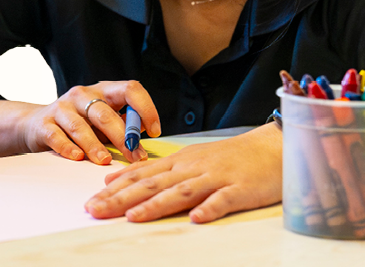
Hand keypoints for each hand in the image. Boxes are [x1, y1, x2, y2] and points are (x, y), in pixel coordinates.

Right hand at [23, 80, 161, 164]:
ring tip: (105, 160)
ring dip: (95, 145)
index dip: (146, 108)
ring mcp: (62, 108)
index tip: (154, 131)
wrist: (36, 124)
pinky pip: (57, 136)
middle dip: (123, 137)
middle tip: (135, 156)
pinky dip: (68, 147)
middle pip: (106, 113)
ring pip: (80, 126)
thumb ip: (123, 124)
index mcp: (103, 90)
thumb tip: (143, 136)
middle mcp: (82, 95)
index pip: (130, 89)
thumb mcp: (103, 121)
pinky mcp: (45, 124)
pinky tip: (77, 158)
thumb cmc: (79, 125)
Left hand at [85, 124, 281, 222]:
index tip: (89, 202)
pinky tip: (196, 219)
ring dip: (156, 204)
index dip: (114, 189)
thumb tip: (117, 180)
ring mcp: (217, 178)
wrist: (274, 146)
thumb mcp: (190, 159)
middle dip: (121, 199)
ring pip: (182, 191)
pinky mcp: (241, 189)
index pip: (140, 175)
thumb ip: (156, 172)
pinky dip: (210, 208)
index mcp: (180, 162)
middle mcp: (193, 168)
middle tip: (95, 211)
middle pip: (153, 184)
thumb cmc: (232, 157)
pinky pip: (224, 200)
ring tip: (133, 217)